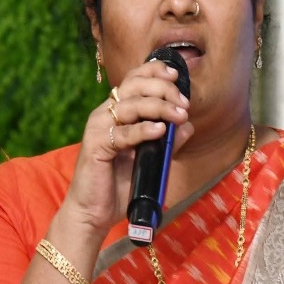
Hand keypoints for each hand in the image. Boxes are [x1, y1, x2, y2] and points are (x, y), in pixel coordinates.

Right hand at [60, 59, 193, 239]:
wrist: (94, 212)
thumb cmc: (119, 184)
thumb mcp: (151, 159)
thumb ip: (168, 142)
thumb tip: (188, 126)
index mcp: (117, 111)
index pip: (134, 79)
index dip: (154, 71)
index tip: (176, 75)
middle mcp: (105, 114)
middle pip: (134, 85)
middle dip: (163, 88)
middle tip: (184, 103)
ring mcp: (98, 127)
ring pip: (131, 105)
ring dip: (159, 107)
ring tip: (179, 115)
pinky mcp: (95, 145)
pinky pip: (123, 133)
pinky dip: (143, 129)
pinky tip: (160, 130)